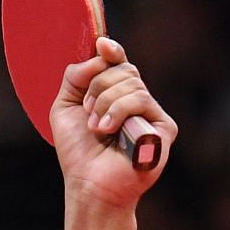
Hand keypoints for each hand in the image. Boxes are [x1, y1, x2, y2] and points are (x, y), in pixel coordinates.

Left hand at [50, 37, 177, 208]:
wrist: (89, 184)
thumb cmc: (78, 152)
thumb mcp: (65, 107)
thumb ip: (75, 75)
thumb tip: (99, 52)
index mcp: (116, 96)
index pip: (119, 63)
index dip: (111, 51)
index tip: (101, 46)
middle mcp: (137, 103)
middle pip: (123, 69)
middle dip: (98, 86)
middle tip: (88, 112)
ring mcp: (151, 114)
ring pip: (131, 82)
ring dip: (104, 102)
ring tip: (97, 128)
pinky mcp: (164, 127)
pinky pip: (140, 99)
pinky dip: (118, 111)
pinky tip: (108, 131)